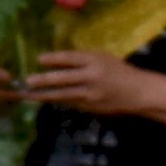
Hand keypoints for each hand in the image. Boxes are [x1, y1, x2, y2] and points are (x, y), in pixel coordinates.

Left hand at [19, 47, 143, 114]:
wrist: (138, 92)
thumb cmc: (117, 71)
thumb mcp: (102, 59)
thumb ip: (81, 60)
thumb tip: (54, 61)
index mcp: (96, 61)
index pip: (71, 58)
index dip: (54, 58)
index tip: (39, 58)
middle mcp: (92, 77)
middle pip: (64, 79)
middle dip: (44, 80)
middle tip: (27, 80)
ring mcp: (90, 94)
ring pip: (63, 94)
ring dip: (43, 94)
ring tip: (27, 93)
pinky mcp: (89, 107)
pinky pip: (69, 102)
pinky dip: (56, 100)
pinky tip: (42, 98)